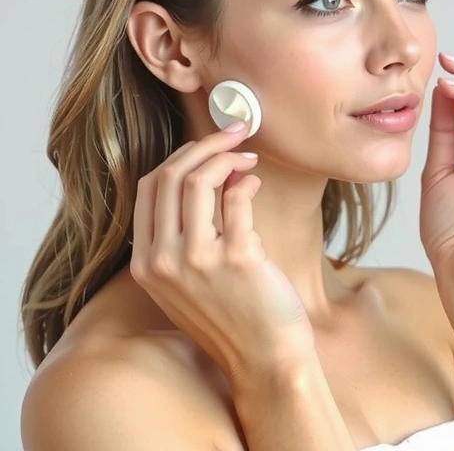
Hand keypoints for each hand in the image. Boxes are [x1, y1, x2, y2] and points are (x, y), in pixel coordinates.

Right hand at [129, 122, 312, 385]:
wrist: (265, 360)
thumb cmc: (235, 318)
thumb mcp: (190, 280)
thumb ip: (188, 234)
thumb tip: (212, 172)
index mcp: (146, 264)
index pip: (149, 188)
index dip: (179, 157)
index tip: (205, 144)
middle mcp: (164, 260)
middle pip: (170, 176)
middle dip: (203, 145)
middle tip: (233, 134)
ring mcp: (197, 259)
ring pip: (199, 180)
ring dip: (226, 156)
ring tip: (248, 156)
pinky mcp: (236, 257)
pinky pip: (237, 197)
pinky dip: (247, 181)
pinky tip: (256, 183)